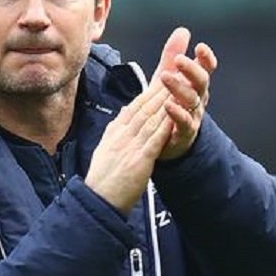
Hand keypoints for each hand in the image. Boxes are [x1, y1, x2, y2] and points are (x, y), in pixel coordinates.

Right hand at [85, 82, 173, 213]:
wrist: (98, 200)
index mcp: (115, 132)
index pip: (134, 106)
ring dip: (165, 103)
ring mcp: (130, 147)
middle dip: (160, 89)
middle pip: (143, 107)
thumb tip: (124, 113)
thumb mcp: (106, 147)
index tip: (161, 79)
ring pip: (150, 119)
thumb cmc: (103, 179)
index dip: (149, 91)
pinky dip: (164, 126)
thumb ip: (117, 129)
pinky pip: (154, 140)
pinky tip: (174, 116)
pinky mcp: (139, 161)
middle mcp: (122, 135)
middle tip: (174, 75)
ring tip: (177, 89)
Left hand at [151, 27, 217, 160]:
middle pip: (201, 82)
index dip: (206, 59)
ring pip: (192, 100)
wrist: (165, 142)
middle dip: (192, 70)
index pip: (206, 69)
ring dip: (179, 87)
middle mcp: (198, 99)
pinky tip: (167, 105)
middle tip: (179, 60)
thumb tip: (183, 30)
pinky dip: (177, 113)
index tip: (200, 47)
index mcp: (195, 85)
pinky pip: (183, 123)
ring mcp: (193, 117)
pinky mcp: (183, 133)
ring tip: (165, 76)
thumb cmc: (168, 106)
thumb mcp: (169, 78)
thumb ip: (173, 56)